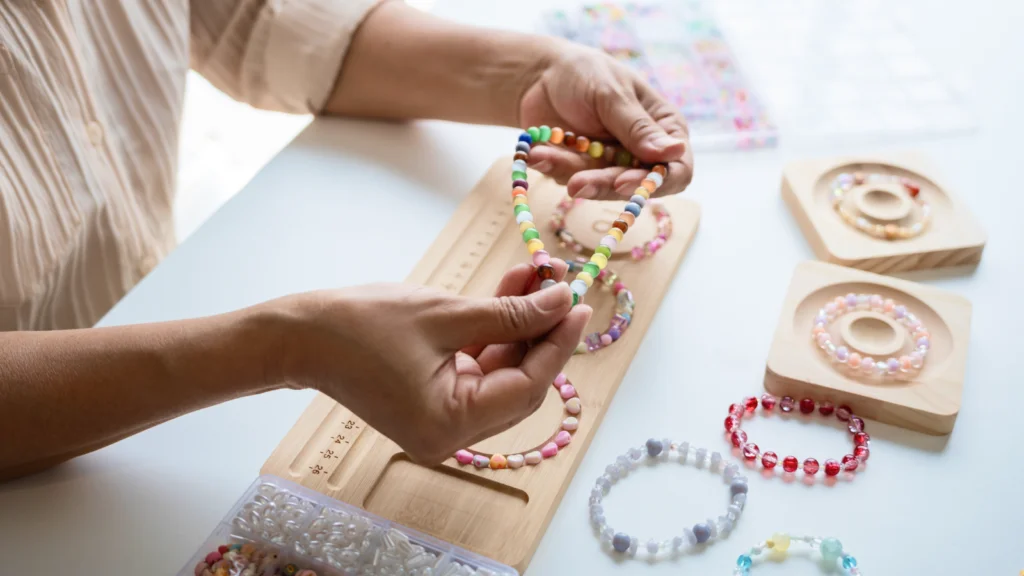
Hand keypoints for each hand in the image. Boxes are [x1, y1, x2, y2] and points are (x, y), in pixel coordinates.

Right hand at [271, 263, 591, 464]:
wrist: (298, 334)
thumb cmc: (359, 326)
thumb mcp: (444, 314)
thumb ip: (509, 313)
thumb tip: (561, 302)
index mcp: (450, 426)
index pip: (526, 387)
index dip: (557, 344)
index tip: (578, 303)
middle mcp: (449, 434)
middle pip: (518, 382)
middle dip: (541, 331)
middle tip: (562, 285)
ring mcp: (440, 418)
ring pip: (500, 370)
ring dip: (519, 324)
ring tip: (538, 275)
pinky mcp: (432, 398)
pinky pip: (478, 365)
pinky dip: (494, 331)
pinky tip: (512, 290)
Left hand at [519, 41, 693, 200]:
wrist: (541, 74)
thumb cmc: (585, 72)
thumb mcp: (612, 93)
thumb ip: (638, 126)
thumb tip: (675, 151)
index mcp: (663, 128)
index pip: (677, 169)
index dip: (656, 182)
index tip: (624, 181)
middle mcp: (641, 151)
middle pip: (635, 185)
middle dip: (603, 184)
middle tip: (576, 183)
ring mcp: (611, 163)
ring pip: (598, 187)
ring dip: (569, 172)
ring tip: (542, 153)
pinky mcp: (582, 170)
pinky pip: (570, 178)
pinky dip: (552, 166)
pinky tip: (536, 152)